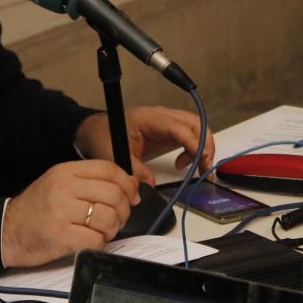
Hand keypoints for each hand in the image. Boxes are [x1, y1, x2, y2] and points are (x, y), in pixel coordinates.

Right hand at [2, 159, 141, 267]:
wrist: (7, 232)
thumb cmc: (37, 210)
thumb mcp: (59, 184)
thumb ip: (90, 182)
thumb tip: (130, 186)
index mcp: (65, 172)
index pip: (109, 170)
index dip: (128, 183)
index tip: (133, 194)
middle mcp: (64, 189)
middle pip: (114, 194)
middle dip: (124, 209)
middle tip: (118, 217)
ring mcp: (61, 212)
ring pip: (108, 217)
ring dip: (112, 228)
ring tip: (102, 230)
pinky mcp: (60, 236)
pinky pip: (96, 239)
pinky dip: (99, 242)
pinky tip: (89, 240)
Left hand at [76, 106, 215, 180]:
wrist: (96, 130)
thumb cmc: (104, 136)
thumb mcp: (116, 155)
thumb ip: (134, 170)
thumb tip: (149, 186)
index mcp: (151, 118)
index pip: (180, 127)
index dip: (194, 143)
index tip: (200, 161)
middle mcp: (163, 117)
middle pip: (196, 123)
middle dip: (206, 144)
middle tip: (204, 167)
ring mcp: (167, 123)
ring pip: (196, 128)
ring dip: (202, 147)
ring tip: (197, 167)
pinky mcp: (168, 131)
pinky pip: (189, 136)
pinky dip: (193, 149)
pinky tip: (183, 163)